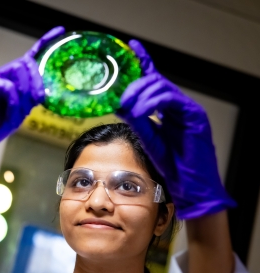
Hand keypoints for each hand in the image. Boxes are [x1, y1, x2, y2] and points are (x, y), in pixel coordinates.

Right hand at [0, 27, 64, 202]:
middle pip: (25, 64)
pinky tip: (10, 115)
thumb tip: (41, 94)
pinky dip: (13, 102)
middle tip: (38, 100)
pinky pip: (5, 87)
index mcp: (8, 81)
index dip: (43, 43)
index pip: (28, 59)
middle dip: (36, 82)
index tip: (59, 30)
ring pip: (17, 72)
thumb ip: (27, 102)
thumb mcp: (14, 116)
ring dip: (25, 95)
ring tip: (19, 114)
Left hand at [117, 40, 234, 218]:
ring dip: (141, 94)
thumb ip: (137, 120)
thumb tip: (120, 104)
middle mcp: (178, 105)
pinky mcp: (194, 116)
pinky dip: (153, 103)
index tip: (132, 46)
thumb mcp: (147, 139)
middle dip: (134, 85)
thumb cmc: (171, 165)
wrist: (189, 185)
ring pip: (162, 87)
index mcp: (167, 108)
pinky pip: (171, 100)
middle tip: (120, 98)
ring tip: (128, 107)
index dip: (144, 61)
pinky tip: (140, 112)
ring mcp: (187, 109)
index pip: (154, 80)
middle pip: (155, 81)